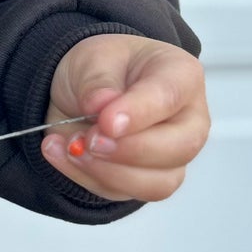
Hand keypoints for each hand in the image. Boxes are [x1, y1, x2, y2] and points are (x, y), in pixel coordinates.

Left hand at [41, 34, 208, 203]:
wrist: (81, 94)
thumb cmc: (101, 69)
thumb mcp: (91, 59)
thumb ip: (97, 82)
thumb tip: (101, 105)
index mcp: (181, 76)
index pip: (171, 96)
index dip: (139, 112)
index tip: (106, 122)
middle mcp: (188, 120)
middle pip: (180, 148)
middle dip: (128, 150)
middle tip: (89, 139)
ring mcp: (172, 156)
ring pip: (157, 183)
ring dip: (106, 171)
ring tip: (70, 146)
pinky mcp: (147, 181)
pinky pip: (124, 193)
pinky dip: (87, 178)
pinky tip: (64, 155)